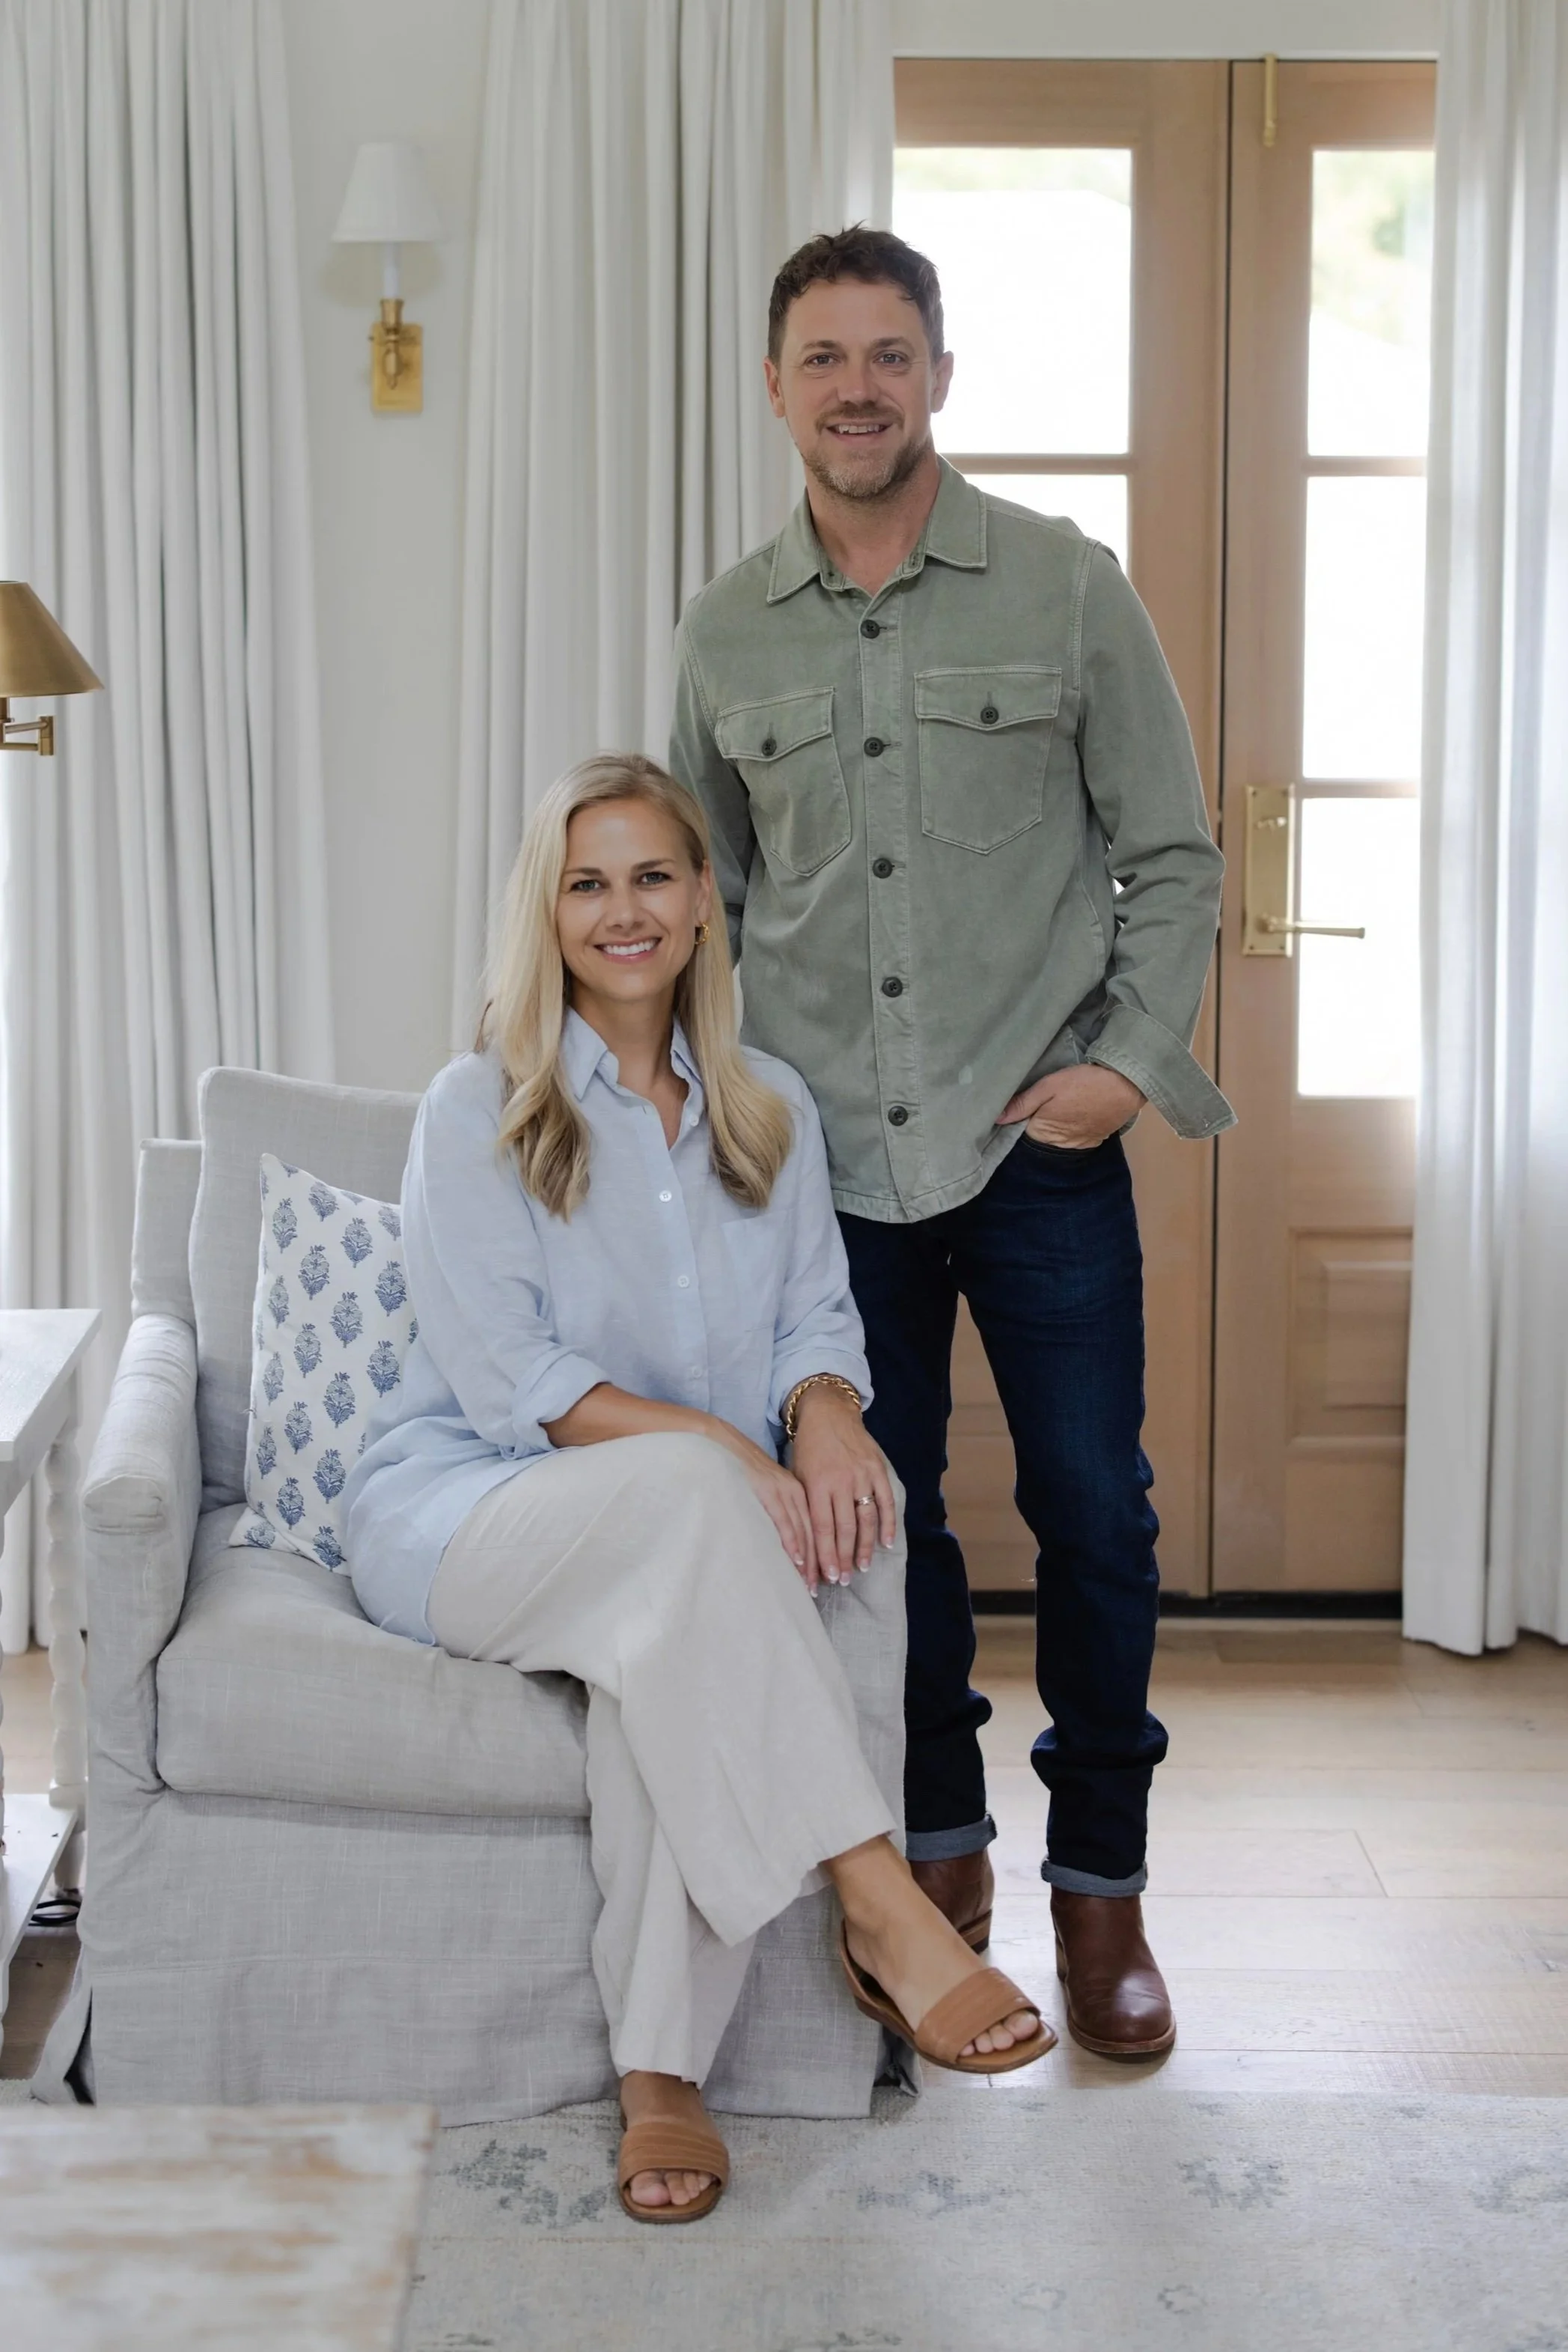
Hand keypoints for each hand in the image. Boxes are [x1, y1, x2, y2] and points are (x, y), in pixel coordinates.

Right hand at [702, 1421, 822, 1587]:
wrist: (724, 1441)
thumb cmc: (741, 1468)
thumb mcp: (765, 1488)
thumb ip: (776, 1509)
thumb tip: (781, 1539)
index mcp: (798, 1490)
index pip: (816, 1526)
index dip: (823, 1553)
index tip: (826, 1576)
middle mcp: (795, 1491)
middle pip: (814, 1532)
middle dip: (820, 1562)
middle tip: (824, 1588)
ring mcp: (782, 1490)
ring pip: (802, 1530)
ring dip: (808, 1560)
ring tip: (811, 1584)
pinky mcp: (767, 1490)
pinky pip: (783, 1520)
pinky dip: (792, 1541)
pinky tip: (796, 1560)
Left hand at [789, 1387, 897, 1581]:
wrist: (828, 1413)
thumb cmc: (807, 1449)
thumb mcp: (797, 1475)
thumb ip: (804, 1505)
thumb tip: (803, 1544)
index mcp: (817, 1484)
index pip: (822, 1528)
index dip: (826, 1555)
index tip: (829, 1577)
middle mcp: (841, 1481)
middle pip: (845, 1529)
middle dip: (845, 1558)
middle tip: (845, 1580)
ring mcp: (862, 1475)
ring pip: (866, 1519)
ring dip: (866, 1547)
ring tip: (863, 1567)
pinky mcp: (877, 1469)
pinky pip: (885, 1502)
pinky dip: (888, 1524)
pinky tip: (886, 1543)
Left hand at [999, 1063, 1144, 1150]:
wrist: (1127, 1085)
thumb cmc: (1085, 1083)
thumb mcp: (1049, 1086)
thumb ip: (1022, 1103)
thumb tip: (996, 1118)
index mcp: (1044, 1133)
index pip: (1020, 1133)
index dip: (1018, 1119)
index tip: (1018, 1106)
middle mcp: (1061, 1146)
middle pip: (1040, 1138)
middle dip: (1037, 1122)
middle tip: (1042, 1102)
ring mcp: (1080, 1144)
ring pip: (1059, 1139)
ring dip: (1056, 1126)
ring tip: (1060, 1105)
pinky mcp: (1095, 1139)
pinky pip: (1076, 1138)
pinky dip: (1073, 1127)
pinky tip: (1076, 1111)